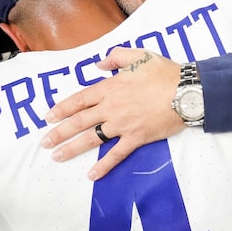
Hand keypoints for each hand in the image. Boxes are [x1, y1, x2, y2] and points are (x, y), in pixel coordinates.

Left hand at [42, 47, 184, 179]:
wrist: (186, 92)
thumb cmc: (164, 73)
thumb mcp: (138, 55)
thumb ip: (115, 57)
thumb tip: (99, 65)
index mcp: (110, 87)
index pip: (79, 100)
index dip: (62, 109)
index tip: (49, 117)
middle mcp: (111, 108)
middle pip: (79, 121)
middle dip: (59, 132)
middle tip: (45, 142)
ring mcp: (122, 125)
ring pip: (92, 139)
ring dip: (72, 148)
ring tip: (57, 157)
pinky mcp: (136, 138)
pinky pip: (116, 154)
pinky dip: (104, 166)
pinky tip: (92, 175)